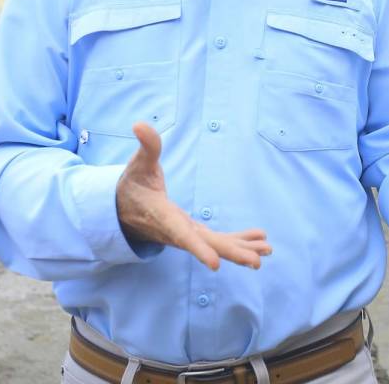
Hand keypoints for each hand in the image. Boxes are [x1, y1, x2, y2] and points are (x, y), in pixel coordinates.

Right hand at [116, 122, 271, 269]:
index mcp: (163, 216)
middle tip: (256, 262)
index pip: (182, 235)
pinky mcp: (193, 233)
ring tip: (267, 251)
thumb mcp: (138, 164)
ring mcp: (187, 235)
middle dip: (232, 253)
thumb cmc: (132, 185)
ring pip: (216, 246)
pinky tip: (260, 240)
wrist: (121, 209)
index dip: (199, 249)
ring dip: (242, 249)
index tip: (215, 264)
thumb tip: (139, 124)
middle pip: (207, 245)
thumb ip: (146, 146)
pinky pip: (218, 240)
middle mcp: (177, 232)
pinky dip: (239, 241)